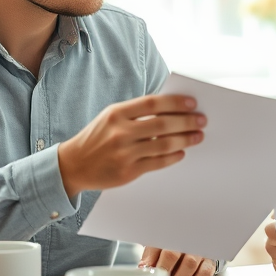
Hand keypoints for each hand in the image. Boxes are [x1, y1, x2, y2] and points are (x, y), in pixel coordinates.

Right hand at [57, 94, 204, 197]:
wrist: (73, 165)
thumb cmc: (97, 137)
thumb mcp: (110, 118)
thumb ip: (136, 112)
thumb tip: (171, 109)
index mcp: (116, 113)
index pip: (152, 104)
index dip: (175, 103)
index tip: (193, 104)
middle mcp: (120, 132)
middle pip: (162, 124)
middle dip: (186, 122)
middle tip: (201, 121)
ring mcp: (124, 153)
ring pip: (163, 145)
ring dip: (185, 140)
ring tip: (197, 136)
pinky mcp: (127, 172)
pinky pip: (157, 163)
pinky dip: (173, 157)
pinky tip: (181, 152)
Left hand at [139, 247, 215, 275]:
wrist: (196, 245)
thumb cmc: (173, 247)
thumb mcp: (158, 247)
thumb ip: (150, 256)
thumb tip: (143, 267)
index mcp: (169, 236)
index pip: (158, 246)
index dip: (152, 260)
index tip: (149, 271)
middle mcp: (184, 241)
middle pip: (173, 253)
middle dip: (165, 268)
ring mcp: (198, 250)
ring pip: (190, 263)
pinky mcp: (209, 260)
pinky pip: (205, 271)